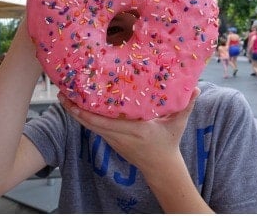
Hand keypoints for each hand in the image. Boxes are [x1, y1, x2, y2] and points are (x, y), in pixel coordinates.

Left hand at [58, 87, 199, 175]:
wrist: (162, 169)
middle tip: (61, 93)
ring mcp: (113, 140)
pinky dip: (83, 118)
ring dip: (75, 112)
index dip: (88, 112)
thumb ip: (186, 106)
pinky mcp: (111, 141)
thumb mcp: (178, 125)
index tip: (76, 99)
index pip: (105, 122)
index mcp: (134, 130)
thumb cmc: (169, 144)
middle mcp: (119, 136)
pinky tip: (75, 106)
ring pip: (89, 126)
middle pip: (90, 123)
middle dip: (74, 109)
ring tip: (63, 97)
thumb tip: (195, 87)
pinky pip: (93, 128)